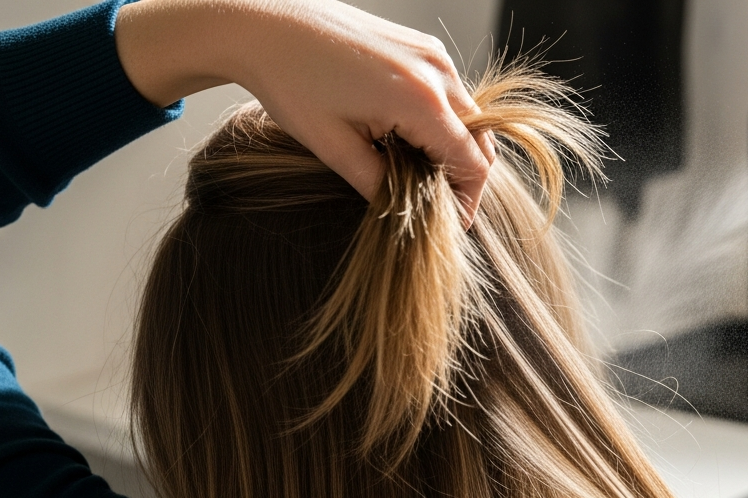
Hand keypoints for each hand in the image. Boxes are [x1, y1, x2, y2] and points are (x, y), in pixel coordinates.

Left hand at [115, 0, 495, 222]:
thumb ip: (379, 187)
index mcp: (421, 100)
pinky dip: (441, 120)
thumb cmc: (292, 80)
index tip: (449, 223)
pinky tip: (406, 135)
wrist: (267, 24)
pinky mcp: (422, 46)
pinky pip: (450, 93)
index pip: (472, 164)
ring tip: (416, 170)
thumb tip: (407, 213)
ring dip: (453, 147)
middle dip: (463, 176)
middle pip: (480, 141)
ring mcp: (433, 54)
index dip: (466, 201)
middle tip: (435, 203)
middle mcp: (437, 72)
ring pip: (469, 116)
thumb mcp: (335, 149)